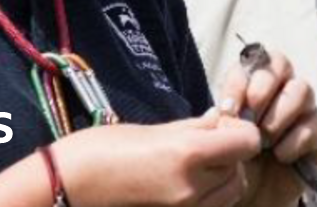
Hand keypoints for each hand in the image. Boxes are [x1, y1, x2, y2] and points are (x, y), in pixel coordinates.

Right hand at [51, 108, 260, 206]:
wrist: (68, 184)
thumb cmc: (101, 150)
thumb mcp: (153, 129)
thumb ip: (194, 126)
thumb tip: (220, 119)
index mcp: (188, 155)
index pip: (247, 142)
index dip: (242, 130)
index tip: (226, 124)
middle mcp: (193, 187)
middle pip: (240, 169)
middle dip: (232, 153)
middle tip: (209, 139)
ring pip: (230, 192)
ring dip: (223, 175)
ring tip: (197, 161)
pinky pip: (210, 206)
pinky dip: (209, 193)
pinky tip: (186, 179)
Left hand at [219, 50, 316, 206]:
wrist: (252, 195)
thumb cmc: (236, 159)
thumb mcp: (221, 136)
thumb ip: (224, 117)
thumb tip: (226, 110)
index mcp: (257, 84)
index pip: (256, 60)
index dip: (241, 80)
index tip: (227, 108)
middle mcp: (282, 90)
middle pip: (282, 64)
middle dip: (262, 89)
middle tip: (248, 118)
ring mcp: (303, 111)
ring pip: (302, 89)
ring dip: (278, 114)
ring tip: (262, 140)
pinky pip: (311, 127)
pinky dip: (291, 142)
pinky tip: (278, 156)